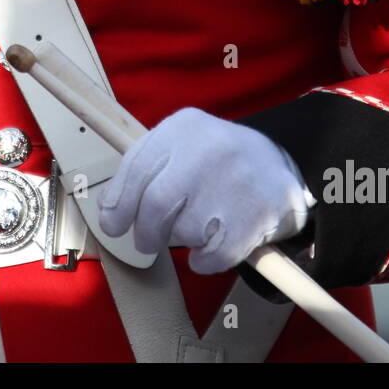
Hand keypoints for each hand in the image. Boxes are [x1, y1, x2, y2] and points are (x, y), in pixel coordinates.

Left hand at [98, 107, 312, 273]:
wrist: (278, 170)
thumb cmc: (215, 163)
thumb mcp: (181, 145)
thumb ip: (144, 169)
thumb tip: (110, 212)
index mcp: (185, 126)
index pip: (137, 167)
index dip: (119, 203)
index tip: (113, 225)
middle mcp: (211, 147)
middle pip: (156, 203)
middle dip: (145, 231)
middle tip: (146, 242)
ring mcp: (237, 180)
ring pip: (184, 231)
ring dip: (183, 239)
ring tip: (200, 226)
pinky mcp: (257, 214)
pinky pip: (212, 256)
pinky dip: (204, 261)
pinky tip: (212, 246)